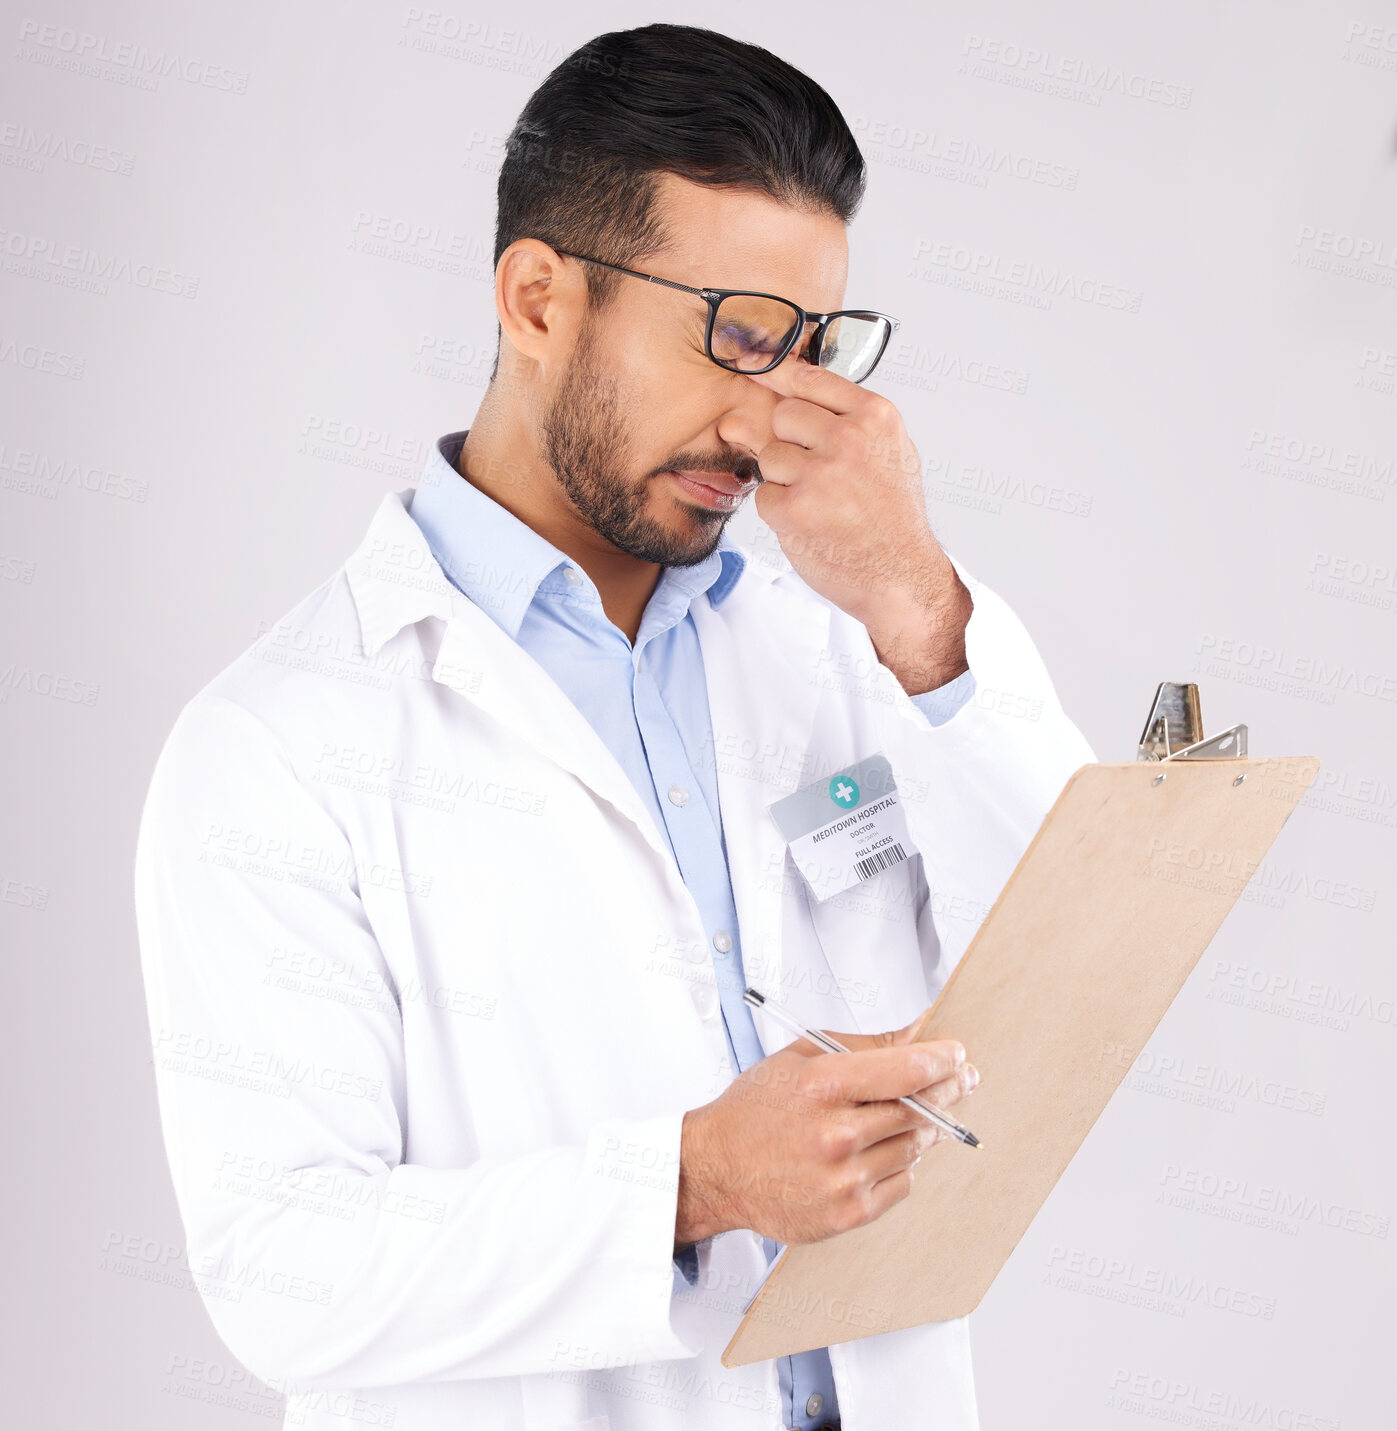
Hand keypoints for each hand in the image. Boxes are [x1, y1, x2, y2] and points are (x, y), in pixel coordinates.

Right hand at [674, 1010, 978, 1247]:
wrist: (716, 1169)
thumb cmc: (756, 1108)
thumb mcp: (800, 1058)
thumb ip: (865, 1046)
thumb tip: (918, 1032)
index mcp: (822, 1086)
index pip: (906, 1071)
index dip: (942, 1060)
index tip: (957, 1055)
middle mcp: (835, 1134)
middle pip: (920, 1110)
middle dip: (949, 1090)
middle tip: (962, 1079)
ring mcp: (843, 1178)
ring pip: (915, 1147)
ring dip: (924, 1128)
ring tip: (916, 1115)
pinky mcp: (848, 1214)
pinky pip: (903, 1183)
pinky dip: (902, 1164)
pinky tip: (881, 1151)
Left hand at [742, 359, 971, 692]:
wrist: (902, 576)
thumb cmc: (893, 516)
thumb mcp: (887, 452)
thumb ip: (841, 419)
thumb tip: (772, 391)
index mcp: (875, 417)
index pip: (810, 378)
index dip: (779, 377)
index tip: (758, 370)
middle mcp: (849, 438)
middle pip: (783, 415)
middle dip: (790, 442)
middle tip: (817, 474)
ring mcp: (820, 473)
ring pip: (769, 455)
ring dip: (784, 480)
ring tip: (820, 502)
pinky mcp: (795, 508)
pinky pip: (764, 494)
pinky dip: (779, 511)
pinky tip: (811, 523)